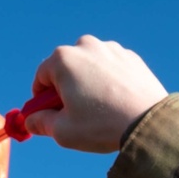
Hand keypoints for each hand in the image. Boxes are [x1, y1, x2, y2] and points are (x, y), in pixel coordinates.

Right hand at [24, 36, 168, 152]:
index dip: (41, 99)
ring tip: (101, 110)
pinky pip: (112, 70)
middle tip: (76, 115)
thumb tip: (30, 121)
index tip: (48, 114)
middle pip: (66, 69)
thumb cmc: (102, 126)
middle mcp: (85, 45)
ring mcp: (111, 49)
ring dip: (89, 84)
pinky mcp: (131, 58)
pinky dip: (110, 83)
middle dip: (66, 90)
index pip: (41, 78)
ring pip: (90, 68)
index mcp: (63, 59)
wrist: (149, 123)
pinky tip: (117, 103)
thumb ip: (41, 123)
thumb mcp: (64, 132)